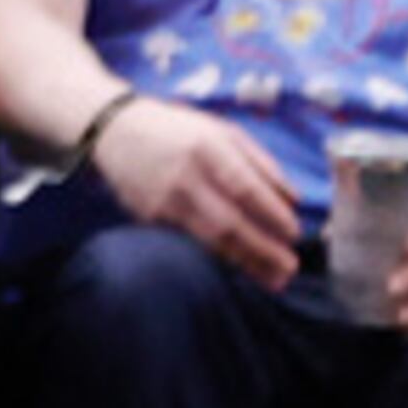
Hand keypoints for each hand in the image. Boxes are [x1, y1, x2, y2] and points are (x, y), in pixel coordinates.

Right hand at [93, 90, 306, 289]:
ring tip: (273, 278)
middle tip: (290, 267)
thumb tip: (293, 198)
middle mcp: (185, 173)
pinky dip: (218, 257)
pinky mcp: (149, 216)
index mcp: (207, 145)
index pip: (246, 186)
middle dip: (264, 249)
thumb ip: (259, 160)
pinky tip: (240, 267)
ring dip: (246, 262)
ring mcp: (164, 198)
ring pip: (211, 239)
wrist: (113, 128)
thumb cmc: (178, 129)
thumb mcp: (220, 129)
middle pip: (230, 221)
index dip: (272, 213)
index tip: (295, 233)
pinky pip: (190, 241)